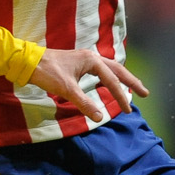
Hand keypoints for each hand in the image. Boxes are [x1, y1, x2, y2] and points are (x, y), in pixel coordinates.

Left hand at [28, 48, 148, 124]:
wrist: (29, 62)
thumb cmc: (47, 73)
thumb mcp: (67, 89)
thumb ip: (84, 103)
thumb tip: (100, 117)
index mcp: (92, 60)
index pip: (112, 81)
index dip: (121, 97)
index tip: (127, 110)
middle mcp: (92, 57)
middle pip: (117, 70)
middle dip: (131, 82)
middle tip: (145, 93)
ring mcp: (86, 59)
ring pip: (110, 69)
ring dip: (122, 78)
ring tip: (133, 88)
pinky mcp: (80, 63)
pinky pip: (101, 70)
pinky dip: (110, 77)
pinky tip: (111, 83)